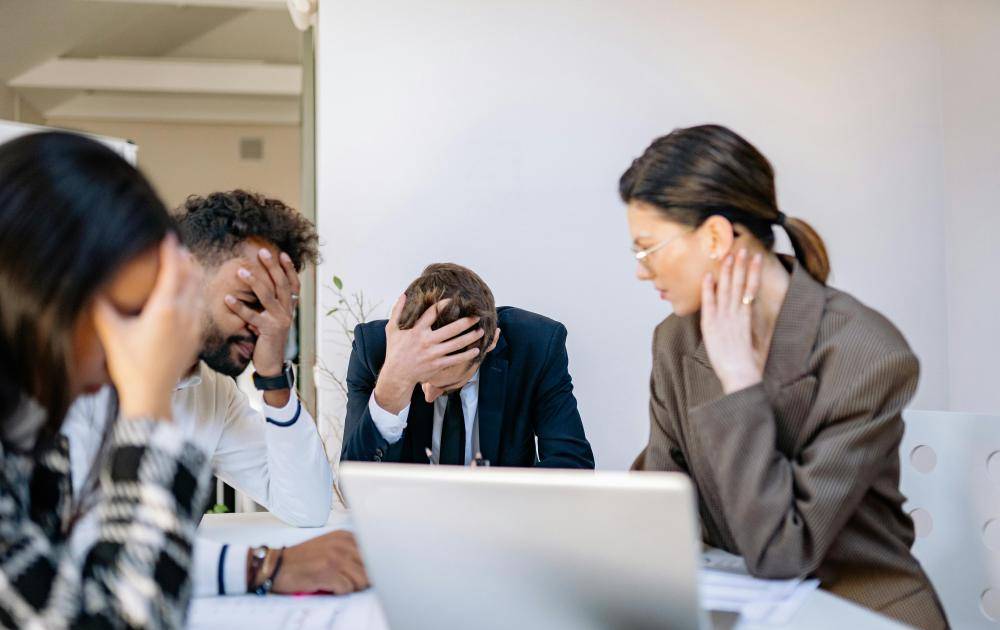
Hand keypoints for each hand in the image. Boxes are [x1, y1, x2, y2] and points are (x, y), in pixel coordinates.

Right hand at [93, 234, 203, 419]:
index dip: (171, 251)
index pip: (173, 271)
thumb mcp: (111, 333)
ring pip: (198, 291)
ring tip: (185, 262)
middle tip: (176, 245)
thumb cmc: (130, 366)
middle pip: (191, 277)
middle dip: (184, 259)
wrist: (151, 396)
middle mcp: (185, 315)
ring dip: (193, 274)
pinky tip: (189, 292)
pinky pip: (199, 306)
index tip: (168, 235)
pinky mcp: (196, 338)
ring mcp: (194, 326)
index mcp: (165, 309)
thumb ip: (102, 307)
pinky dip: (195, 292)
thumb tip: (93, 287)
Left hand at [224, 248, 299, 376]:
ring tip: (241, 270)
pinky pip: (252, 316)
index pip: (293, 283)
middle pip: (281, 284)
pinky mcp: (268, 330)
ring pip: (268, 296)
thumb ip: (270, 303)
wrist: (271, 363)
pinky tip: (227, 299)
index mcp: (290, 307)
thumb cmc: (268, 338)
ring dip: (254, 281)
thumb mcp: (273, 318)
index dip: (289, 268)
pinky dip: (239, 307)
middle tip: (262, 252)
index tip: (282, 253)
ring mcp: (279, 320)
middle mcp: (288, 311)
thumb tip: (260, 284)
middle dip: (272, 266)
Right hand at [269, 530, 368, 594]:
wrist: (276, 566)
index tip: (370, 573)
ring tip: (337, 584)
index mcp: (344, 536)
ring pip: (362, 580)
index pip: (374, 552)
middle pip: (371, 567)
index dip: (373, 567)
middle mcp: (342, 544)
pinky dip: (339, 592)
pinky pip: (347, 589)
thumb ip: (350, 551)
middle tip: (348, 581)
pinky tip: (328, 586)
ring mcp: (335, 558)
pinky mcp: (328, 572)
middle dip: (363, 579)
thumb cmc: (302, 560)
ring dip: (352, 587)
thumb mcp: (329, 546)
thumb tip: (375, 566)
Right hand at [373, 294, 483, 413]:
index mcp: (416, 330)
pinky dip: (467, 355)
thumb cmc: (395, 350)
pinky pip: (455, 359)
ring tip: (481, 331)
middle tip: (477, 316)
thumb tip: (404, 295)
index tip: (454, 300)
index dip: (444, 305)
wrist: (397, 375)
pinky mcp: (437, 365)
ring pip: (456, 344)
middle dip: (466, 322)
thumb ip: (397, 311)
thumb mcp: (392, 329)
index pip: (433, 313)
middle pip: (451, 329)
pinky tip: (476, 350)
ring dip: (470, 337)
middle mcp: (427, 341)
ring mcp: (433, 354)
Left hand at [700, 249, 764, 394]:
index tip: (756, 258)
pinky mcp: (712, 327)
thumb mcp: (754, 343)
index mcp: (748, 318)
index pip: (751, 289)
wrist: (742, 377)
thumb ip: (751, 329)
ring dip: (726, 272)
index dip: (752, 273)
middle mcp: (737, 315)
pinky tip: (708, 276)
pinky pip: (709, 304)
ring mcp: (724, 319)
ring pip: (726, 290)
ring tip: (729, 254)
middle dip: (741, 266)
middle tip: (742, 249)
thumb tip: (751, 320)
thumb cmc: (749, 365)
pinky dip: (708, 290)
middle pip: (739, 285)